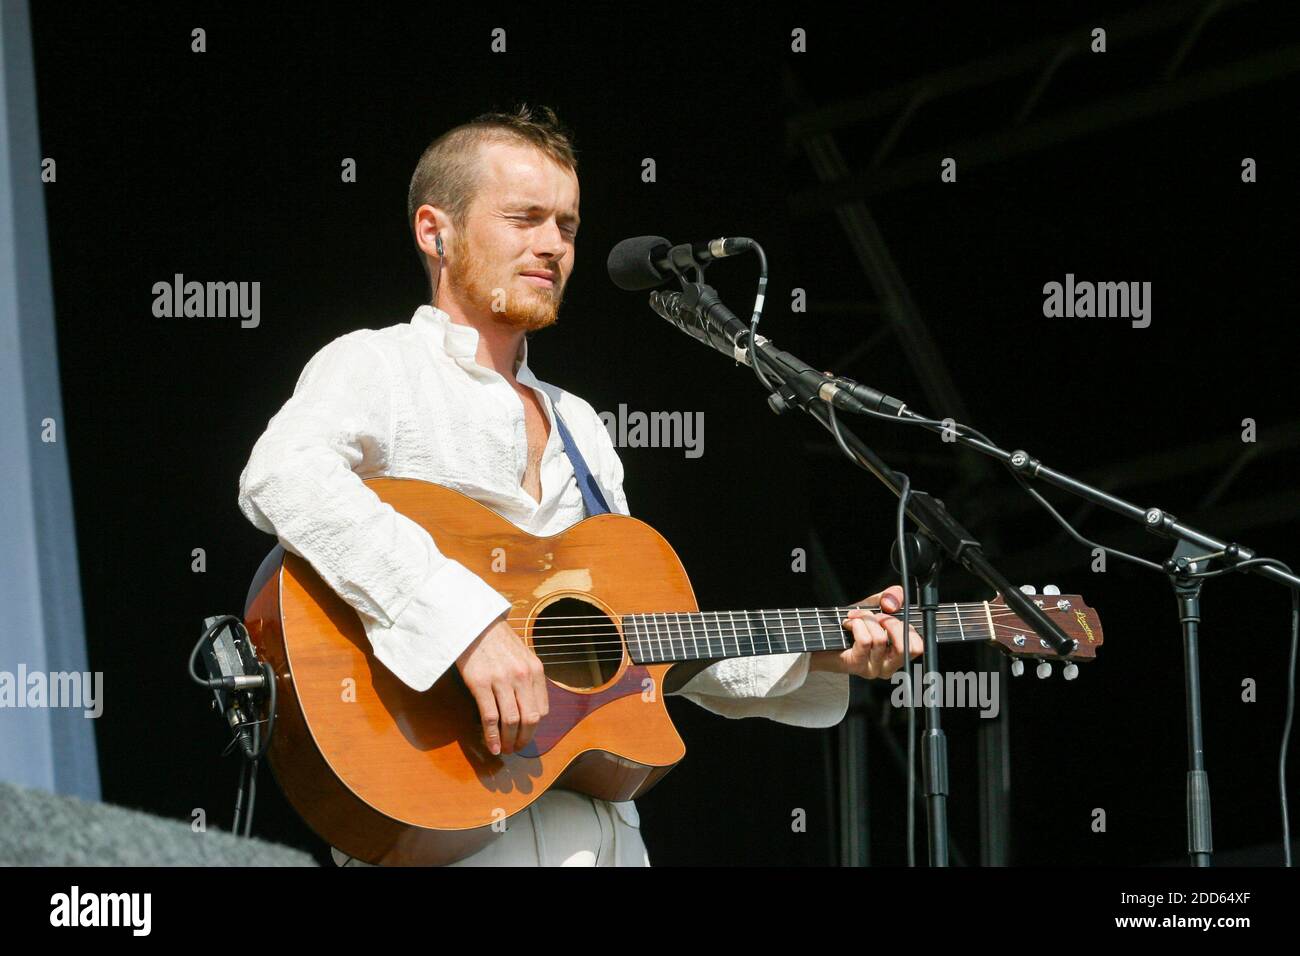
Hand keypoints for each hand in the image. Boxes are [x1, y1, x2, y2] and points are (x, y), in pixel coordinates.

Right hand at [455, 614, 548, 755]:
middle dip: (524, 739)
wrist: (474, 623)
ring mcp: (501, 680)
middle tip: (517, 749)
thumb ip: (529, 679)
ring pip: (511, 721)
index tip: (527, 735)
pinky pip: (490, 717)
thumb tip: (529, 708)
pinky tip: (492, 746)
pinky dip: (492, 736)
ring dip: (509, 741)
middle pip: (530, 719)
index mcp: (535, 670)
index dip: (535, 728)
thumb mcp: (522, 655)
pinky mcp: (480, 684)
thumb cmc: (497, 640)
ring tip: (505, 749)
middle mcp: (522, 676)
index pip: (542, 709)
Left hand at [810, 585, 922, 678]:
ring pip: (881, 639)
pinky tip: (849, 624)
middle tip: (876, 615)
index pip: (917, 647)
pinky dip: (857, 625)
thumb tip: (892, 603)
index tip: (892, 616)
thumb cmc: (850, 627)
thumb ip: (890, 598)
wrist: (822, 637)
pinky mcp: (857, 666)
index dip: (907, 627)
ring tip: (855, 618)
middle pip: (904, 646)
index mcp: (896, 655)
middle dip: (890, 622)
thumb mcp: (874, 607)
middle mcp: (888, 666)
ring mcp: (873, 669)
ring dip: (866, 621)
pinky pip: (866, 641)